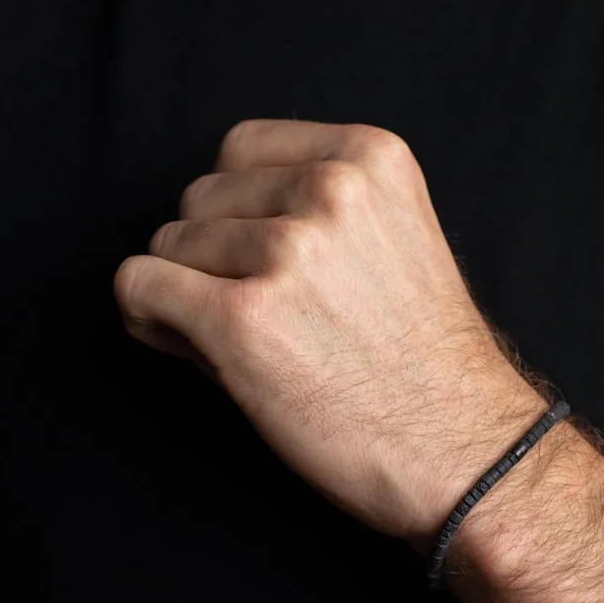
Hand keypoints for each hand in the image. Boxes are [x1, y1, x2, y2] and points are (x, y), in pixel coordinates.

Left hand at [115, 120, 543, 539]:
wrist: (464, 453)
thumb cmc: (428, 368)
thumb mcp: (395, 243)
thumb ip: (316, 212)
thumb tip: (203, 227)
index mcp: (371, 159)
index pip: (242, 148)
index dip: (239, 210)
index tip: (265, 262)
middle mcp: (329, 190)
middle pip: (200, 197)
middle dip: (214, 257)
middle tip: (264, 317)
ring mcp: (286, 252)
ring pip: (167, 245)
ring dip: (189, 295)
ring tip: (251, 346)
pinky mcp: (242, 319)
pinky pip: (139, 288)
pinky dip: (152, 321)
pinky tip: (199, 353)